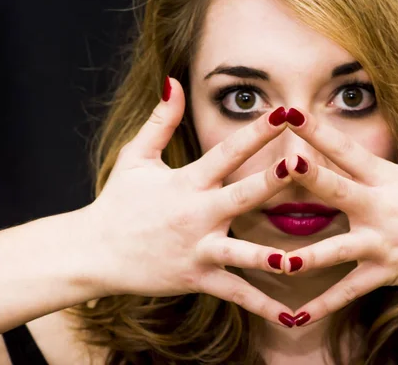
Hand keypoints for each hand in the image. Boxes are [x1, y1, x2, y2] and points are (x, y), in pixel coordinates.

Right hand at [83, 77, 294, 325]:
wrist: (93, 252)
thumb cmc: (118, 201)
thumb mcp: (136, 156)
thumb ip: (160, 120)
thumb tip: (172, 81)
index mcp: (187, 182)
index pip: (227, 152)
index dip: (256, 132)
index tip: (285, 112)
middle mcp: (197, 214)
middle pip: (242, 196)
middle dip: (273, 182)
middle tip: (304, 166)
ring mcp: (198, 249)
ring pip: (243, 254)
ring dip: (273, 257)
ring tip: (304, 259)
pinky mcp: (198, 278)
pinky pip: (235, 293)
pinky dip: (263, 306)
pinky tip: (292, 316)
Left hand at [280, 74, 397, 324]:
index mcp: (390, 179)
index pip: (349, 150)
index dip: (320, 131)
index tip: (292, 113)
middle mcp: (381, 210)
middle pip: (337, 191)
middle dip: (307, 178)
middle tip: (278, 165)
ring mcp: (382, 244)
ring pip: (336, 251)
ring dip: (305, 255)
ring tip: (272, 260)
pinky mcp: (386, 273)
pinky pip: (351, 291)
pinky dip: (326, 304)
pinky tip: (298, 317)